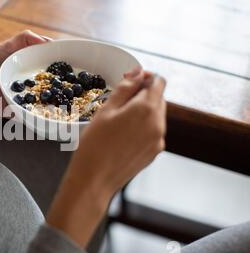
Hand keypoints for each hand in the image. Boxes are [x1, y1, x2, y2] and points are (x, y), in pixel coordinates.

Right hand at [47, 70, 166, 247]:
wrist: (94, 179)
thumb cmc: (95, 144)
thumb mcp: (106, 110)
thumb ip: (125, 88)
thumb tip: (139, 73)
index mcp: (147, 109)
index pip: (158, 82)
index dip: (146, 77)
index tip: (131, 80)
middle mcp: (158, 124)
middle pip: (158, 99)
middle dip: (142, 95)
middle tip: (119, 101)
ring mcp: (158, 140)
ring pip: (156, 116)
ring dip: (142, 112)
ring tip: (118, 120)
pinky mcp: (154, 153)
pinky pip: (152, 132)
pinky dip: (141, 127)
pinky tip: (122, 135)